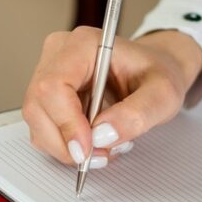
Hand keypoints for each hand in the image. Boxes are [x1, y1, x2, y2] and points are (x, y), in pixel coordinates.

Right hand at [22, 27, 201, 167]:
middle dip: (66, 142)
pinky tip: (93, 143)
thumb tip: (102, 135)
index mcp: (83, 45)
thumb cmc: (156, 74)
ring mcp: (48, 74)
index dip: (66, 123)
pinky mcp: (48, 97)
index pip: (54, 86)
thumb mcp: (163, 93)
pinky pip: (43, 129)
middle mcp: (58, 55)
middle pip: (37, 107)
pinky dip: (66, 146)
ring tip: (104, 149)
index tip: (87, 149)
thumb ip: (138, 113)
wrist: (153, 72)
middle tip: (101, 157)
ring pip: (37, 122)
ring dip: (66, 148)